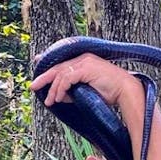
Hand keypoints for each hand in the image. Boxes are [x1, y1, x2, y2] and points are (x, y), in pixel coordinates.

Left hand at [29, 53, 143, 106]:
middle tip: (33, 86)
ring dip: (53, 89)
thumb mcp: (89, 93)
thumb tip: (60, 97)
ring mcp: (85, 62)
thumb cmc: (113, 93)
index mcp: (86, 61)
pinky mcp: (86, 68)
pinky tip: (58, 98)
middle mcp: (84, 58)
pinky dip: (60, 88)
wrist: (127, 91)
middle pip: (58, 67)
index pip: (63, 63)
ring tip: (49, 101)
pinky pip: (67, 78)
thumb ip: (74, 93)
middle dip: (44, 77)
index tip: (37, 70)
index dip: (48, 67)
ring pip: (61, 74)